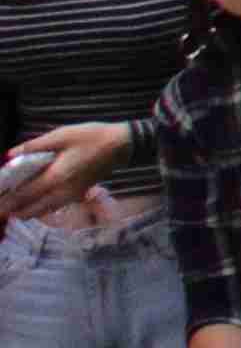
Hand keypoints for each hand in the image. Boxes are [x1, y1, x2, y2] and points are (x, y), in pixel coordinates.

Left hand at [3, 122, 124, 221]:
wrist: (122, 145)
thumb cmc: (92, 137)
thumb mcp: (62, 135)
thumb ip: (34, 146)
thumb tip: (10, 155)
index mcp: (55, 177)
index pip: (23, 195)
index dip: (6, 201)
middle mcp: (62, 191)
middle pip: (31, 209)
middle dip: (13, 211)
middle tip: (0, 210)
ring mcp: (71, 195)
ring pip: (43, 211)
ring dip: (25, 212)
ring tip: (12, 210)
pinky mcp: (78, 194)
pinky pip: (53, 207)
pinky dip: (39, 209)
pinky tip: (33, 205)